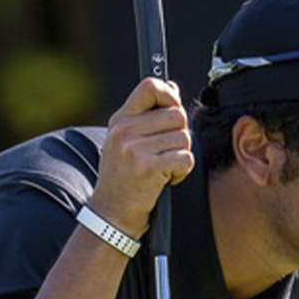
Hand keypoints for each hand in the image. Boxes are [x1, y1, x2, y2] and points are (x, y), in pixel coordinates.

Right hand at [92, 77, 191, 234]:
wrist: (112, 211)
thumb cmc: (123, 176)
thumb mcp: (126, 140)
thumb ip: (147, 115)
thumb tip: (172, 89)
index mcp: (120, 120)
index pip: (150, 86)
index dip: (170, 95)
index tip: (173, 108)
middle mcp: (125, 131)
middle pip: (177, 115)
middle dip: (180, 134)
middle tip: (167, 151)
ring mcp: (136, 149)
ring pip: (184, 139)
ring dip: (181, 155)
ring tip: (164, 167)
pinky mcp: (149, 168)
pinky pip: (185, 159)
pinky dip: (182, 171)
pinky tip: (166, 178)